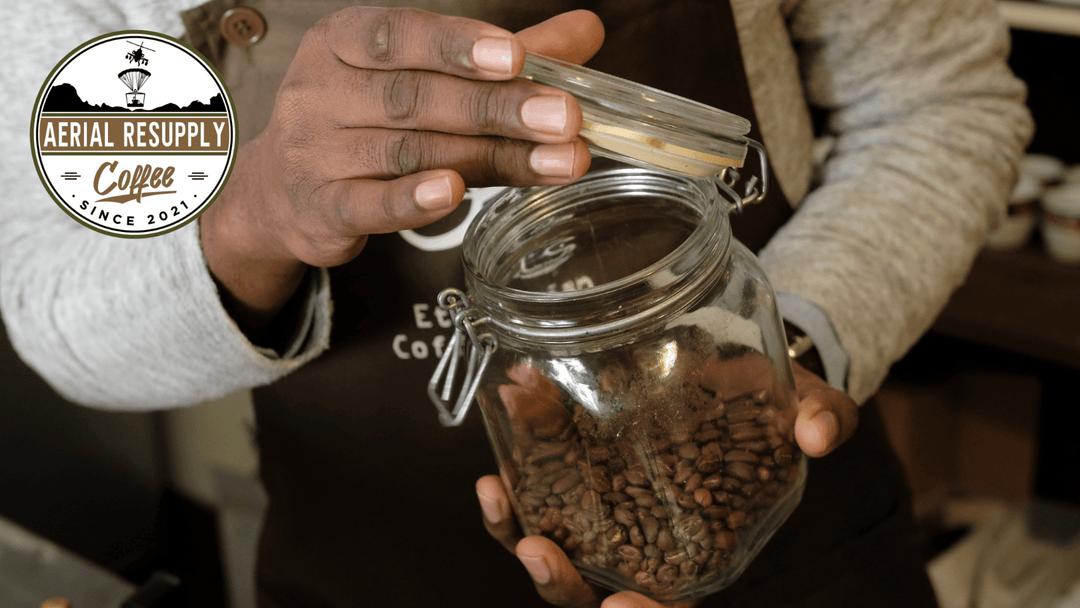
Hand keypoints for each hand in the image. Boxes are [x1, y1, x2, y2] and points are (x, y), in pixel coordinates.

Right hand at [199, 8, 604, 339]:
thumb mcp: (422, 77)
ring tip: (556, 161)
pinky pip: (369, 204)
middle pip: (417, 98)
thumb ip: (500, 61)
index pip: (399, 36)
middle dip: (497, 107)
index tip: (515, 56)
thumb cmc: (363, 123)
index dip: (457, 46)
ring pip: (409, 152)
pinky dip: (412, 201)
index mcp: (344, 43)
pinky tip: (453, 195)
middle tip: (564, 117)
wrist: (282, 193)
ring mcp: (317, 153)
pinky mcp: (322, 210)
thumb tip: (585, 32)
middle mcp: (323, 92)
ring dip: (488, 157)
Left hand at [475, 361, 855, 606]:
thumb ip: (822, 419)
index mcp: (699, 548)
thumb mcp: (804, 406)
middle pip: (589, 592)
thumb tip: (819, 433)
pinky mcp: (569, 472)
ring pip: (547, 549)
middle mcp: (640, 541)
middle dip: (559, 584)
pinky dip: (509, 486)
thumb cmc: (768, 400)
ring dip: (514, 531)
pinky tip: (496, 455)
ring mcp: (597, 511)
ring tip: (498, 493)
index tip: (623, 606)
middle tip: (540, 551)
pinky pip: (530, 496)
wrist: (730, 361)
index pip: (669, 607)